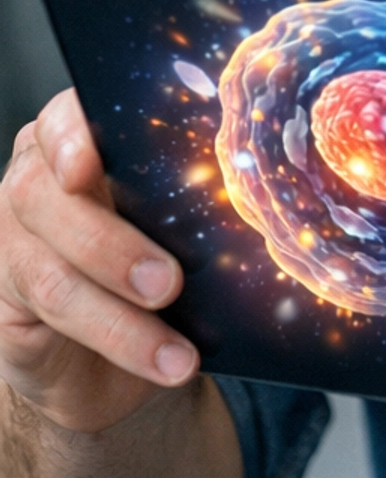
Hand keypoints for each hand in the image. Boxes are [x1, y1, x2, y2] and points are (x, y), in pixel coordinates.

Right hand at [0, 91, 198, 433]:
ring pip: (49, 267)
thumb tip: (267, 204)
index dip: (73, 134)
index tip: (91, 164)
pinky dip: (116, 340)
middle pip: (46, 193)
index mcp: (82, 138)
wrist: (115, 351)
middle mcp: (36, 179)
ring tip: (178, 350)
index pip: (67, 115)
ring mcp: (13, 238)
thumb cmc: (156, 263)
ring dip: (119, 314)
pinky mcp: (7, 297)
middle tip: (170, 283)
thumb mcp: (178, 220)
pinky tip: (164, 361)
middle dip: (109, 242)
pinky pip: (51, 316)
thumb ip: (192, 198)